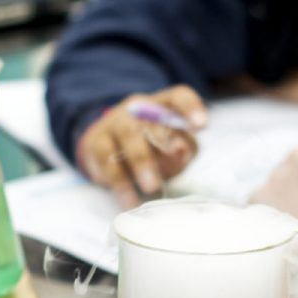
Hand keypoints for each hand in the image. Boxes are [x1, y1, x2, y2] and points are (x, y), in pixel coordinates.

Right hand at [74, 86, 207, 207]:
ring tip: (152, 187)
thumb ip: (183, 149)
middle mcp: (139, 108)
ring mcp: (116, 123)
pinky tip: (130, 200)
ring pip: (129, 137)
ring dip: (141, 163)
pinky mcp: (96, 142)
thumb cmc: (151, 148)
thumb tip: (180, 151)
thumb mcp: (174, 148)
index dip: (191, 108)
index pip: (179, 97)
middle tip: (176, 153)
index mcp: (163, 105)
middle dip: (163, 139)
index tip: (202, 125)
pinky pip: (108, 161)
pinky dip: (120, 183)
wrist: (106, 149)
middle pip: (151, 118)